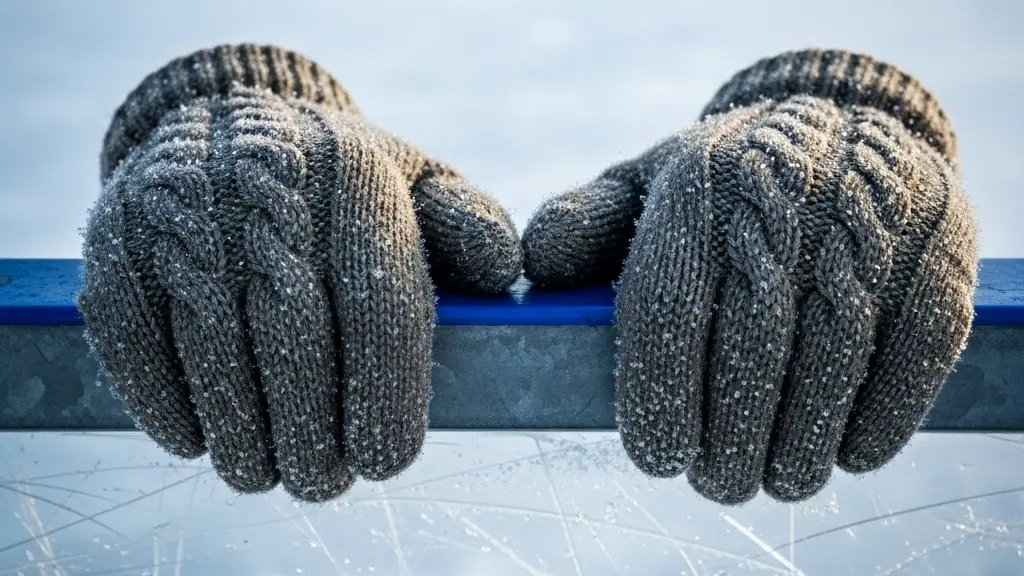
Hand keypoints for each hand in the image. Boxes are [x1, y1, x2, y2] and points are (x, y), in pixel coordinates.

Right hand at [79, 44, 521, 501]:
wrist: (227, 113)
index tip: (384, 461)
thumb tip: (505, 271)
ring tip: (263, 473)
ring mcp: (186, 207)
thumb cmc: (339, 179)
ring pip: (211, 347)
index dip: (382, 398)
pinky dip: (163, 401)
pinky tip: (194, 440)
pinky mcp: (118, 231)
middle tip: (320, 482)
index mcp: (360, 179)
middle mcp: (270, 185)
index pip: (378, 308)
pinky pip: (132, 333)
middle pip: (292, 339)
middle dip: (309, 433)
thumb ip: (469, 225)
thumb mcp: (417, 182)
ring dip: (238, 433)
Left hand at [523, 49, 978, 503]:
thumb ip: (583, 224)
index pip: (668, 313)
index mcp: (697, 186)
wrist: (842, 119)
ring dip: (803, 443)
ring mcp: (869, 219)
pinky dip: (882, 416)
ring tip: (778, 480)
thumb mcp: (645, 182)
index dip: (661, 401)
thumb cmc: (724, 180)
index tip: (658, 459)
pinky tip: (849, 454)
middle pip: (752, 350)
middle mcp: (782, 196)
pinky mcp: (939, 245)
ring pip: (834, 359)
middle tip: (720, 482)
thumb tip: (537, 269)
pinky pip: (916, 346)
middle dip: (731, 441)